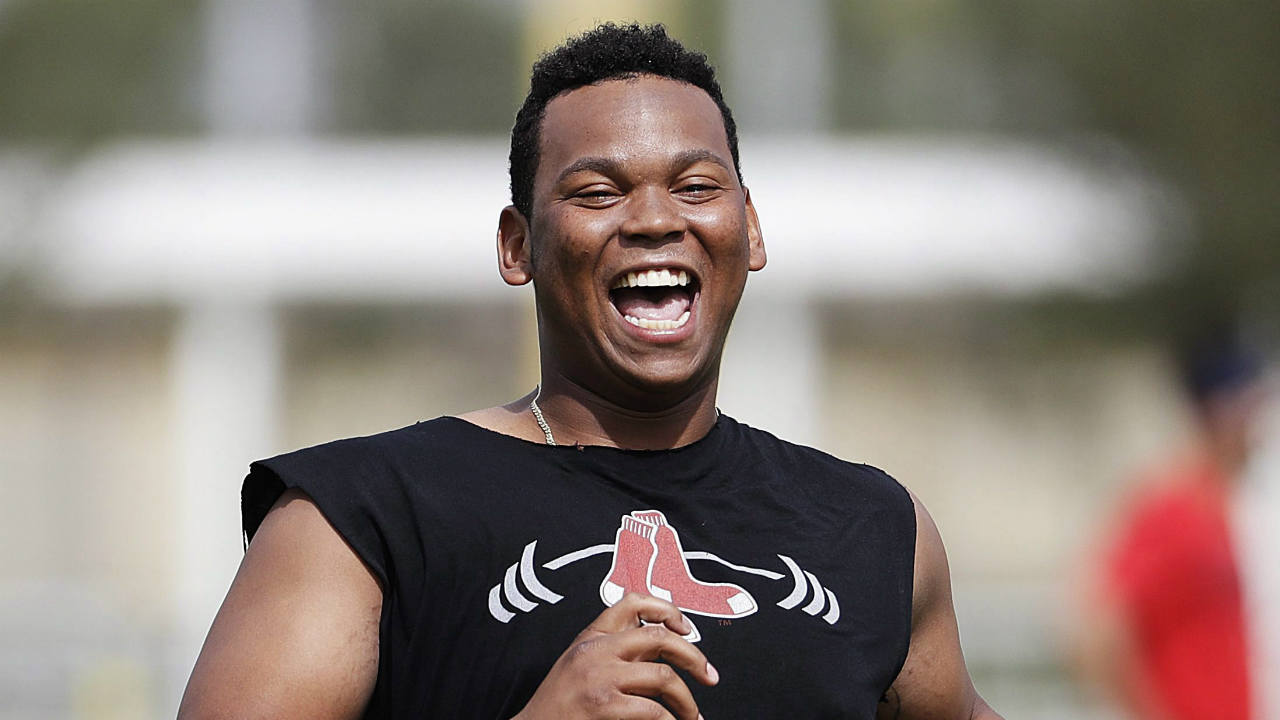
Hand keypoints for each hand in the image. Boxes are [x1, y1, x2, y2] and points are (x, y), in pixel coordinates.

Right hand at [514, 592, 718, 719]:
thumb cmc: (560, 704)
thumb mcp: (581, 663)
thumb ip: (616, 651)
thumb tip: (664, 648)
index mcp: (591, 636)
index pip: (633, 601)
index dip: (667, 609)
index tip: (688, 629)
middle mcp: (595, 650)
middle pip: (659, 637)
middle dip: (694, 657)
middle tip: (710, 676)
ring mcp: (598, 677)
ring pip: (663, 677)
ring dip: (687, 701)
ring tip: (693, 716)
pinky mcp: (602, 706)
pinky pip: (653, 710)